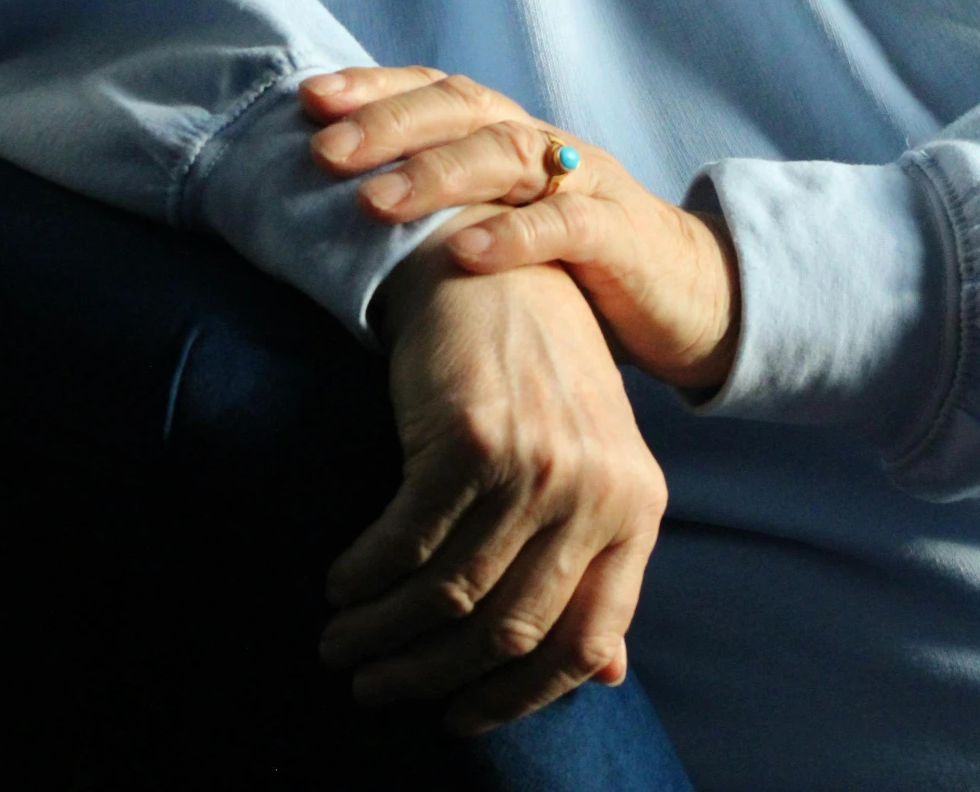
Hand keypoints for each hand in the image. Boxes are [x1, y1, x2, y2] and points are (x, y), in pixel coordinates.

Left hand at [301, 65, 739, 389]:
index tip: (307, 99)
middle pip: (464, 109)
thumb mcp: (506, 227)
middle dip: (388, 123)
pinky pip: (567, 225)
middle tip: (321, 149)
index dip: (375, 88)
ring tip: (375, 201)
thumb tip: (335, 217)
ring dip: (436, 174)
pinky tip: (467, 252)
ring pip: (508, 154)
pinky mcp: (623, 238)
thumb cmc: (580, 268)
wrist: (696, 298)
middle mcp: (546, 147)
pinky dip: (515, 235)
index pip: (439, 91)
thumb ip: (445, 213)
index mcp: (514, 139)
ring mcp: (588, 184)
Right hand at [320, 234, 666, 733]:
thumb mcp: (590, 463)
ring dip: (383, 633)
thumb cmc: (538, 371)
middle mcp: (597, 490)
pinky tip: (342, 584)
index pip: (584, 640)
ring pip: (449, 595)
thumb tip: (606, 674)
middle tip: (373, 688)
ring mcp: (538, 464)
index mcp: (639, 505)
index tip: (458, 716)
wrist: (496, 263)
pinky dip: (366, 576)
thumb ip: (598, 564)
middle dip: (431, 675)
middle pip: (507, 628)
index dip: (515, 696)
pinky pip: (407, 542)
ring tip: (341, 643)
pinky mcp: (471, 436)